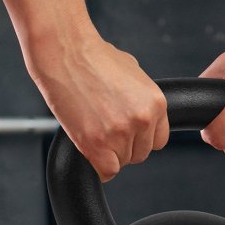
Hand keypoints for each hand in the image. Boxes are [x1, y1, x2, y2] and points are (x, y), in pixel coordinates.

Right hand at [25, 25, 169, 181]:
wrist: (65, 52)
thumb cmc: (92, 56)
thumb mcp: (132, 71)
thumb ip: (141, 96)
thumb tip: (140, 109)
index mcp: (156, 102)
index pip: (159, 140)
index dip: (140, 137)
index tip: (127, 133)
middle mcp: (142, 119)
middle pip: (140, 153)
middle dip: (123, 144)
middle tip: (105, 127)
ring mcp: (120, 133)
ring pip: (121, 162)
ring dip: (108, 152)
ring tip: (93, 128)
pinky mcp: (96, 144)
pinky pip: (106, 172)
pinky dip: (98, 165)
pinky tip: (89, 148)